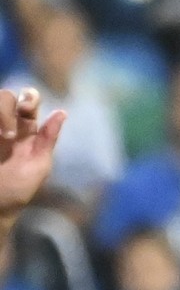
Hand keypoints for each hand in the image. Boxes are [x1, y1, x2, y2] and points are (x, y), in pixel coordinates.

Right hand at [0, 91, 64, 217]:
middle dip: (7, 106)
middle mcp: (4, 128)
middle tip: (10, 131)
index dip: (29, 98)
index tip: (27, 106)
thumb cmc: (16, 191)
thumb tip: (62, 112)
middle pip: (5, 98)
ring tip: (3, 135)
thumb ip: (48, 139)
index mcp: (25, 133)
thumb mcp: (37, 167)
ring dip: (0, 112)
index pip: (27, 103)